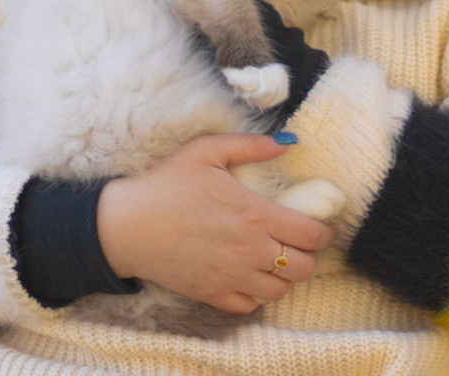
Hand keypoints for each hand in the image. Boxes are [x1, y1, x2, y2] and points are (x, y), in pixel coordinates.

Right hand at [95, 134, 335, 314]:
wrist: (126, 224)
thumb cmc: (166, 184)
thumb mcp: (207, 151)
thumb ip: (251, 145)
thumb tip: (288, 142)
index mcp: (256, 214)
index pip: (311, 235)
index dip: (323, 233)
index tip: (319, 227)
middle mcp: (250, 250)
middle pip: (303, 268)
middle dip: (308, 257)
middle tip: (298, 245)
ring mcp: (231, 276)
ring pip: (280, 291)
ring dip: (285, 278)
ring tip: (276, 262)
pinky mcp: (210, 293)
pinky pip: (248, 306)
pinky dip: (255, 296)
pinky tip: (250, 278)